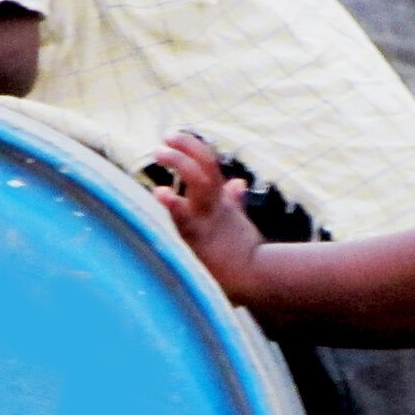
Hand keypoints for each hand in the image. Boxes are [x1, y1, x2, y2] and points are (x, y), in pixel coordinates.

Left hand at [154, 133, 266, 301]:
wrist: (254, 279)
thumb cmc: (245, 255)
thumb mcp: (238, 223)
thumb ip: (234, 202)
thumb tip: (238, 183)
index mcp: (221, 201)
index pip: (208, 164)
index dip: (192, 147)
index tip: (174, 136)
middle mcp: (214, 205)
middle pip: (205, 166)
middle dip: (187, 148)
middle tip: (167, 137)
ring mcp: (208, 219)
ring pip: (199, 182)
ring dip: (180, 162)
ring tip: (160, 150)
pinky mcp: (200, 238)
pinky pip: (186, 217)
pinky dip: (173, 204)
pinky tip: (161, 192)